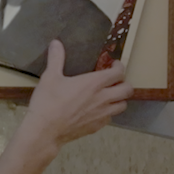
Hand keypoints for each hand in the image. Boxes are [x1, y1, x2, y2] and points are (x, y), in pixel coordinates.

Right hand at [19, 40, 131, 156]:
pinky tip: (97, 111)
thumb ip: (56, 59)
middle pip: (127, 90)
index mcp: (93, 83)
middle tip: (115, 81)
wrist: (45, 130)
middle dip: (124, 83)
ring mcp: (101, 114)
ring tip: (109, 96)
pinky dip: (108, 112)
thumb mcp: (50, 77)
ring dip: (119, 99)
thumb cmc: (48, 102)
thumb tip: (56, 43)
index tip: (113, 65)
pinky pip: (110, 118)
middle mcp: (103, 98)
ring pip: (122, 106)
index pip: (118, 73)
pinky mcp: (96, 127)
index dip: (119, 67)